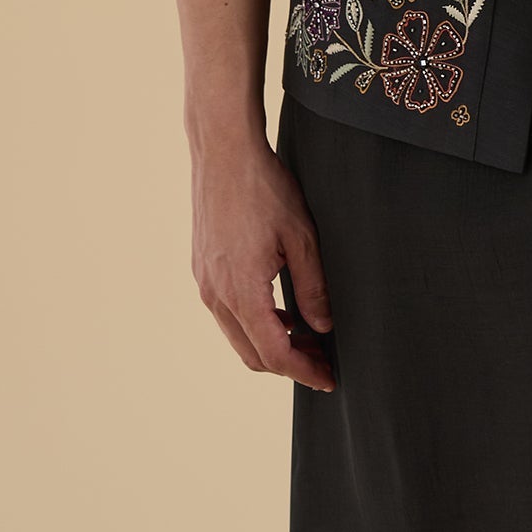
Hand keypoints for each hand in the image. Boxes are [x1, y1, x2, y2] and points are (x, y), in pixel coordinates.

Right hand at [190, 124, 336, 392]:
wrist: (223, 152)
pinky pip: (227, 313)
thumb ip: (313, 287)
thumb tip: (323, 327)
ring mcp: (205, 283)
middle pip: (253, 354)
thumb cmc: (264, 189)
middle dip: (290, 364)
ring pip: (238, 336)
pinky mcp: (202, 269)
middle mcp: (216, 294)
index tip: (329, 379)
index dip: (305, 372)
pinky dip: (255, 323)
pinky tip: (281, 309)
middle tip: (323, 358)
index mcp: (241, 292)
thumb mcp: (301, 237)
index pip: (274, 354)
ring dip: (271, 343)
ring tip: (307, 334)